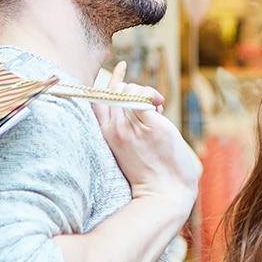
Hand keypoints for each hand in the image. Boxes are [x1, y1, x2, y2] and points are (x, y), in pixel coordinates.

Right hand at [93, 64, 200, 212]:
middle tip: (154, 102)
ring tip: (158, 106)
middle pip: (116, 90)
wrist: (164, 195)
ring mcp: (131, 127)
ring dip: (146, 92)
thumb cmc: (150, 174)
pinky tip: (159, 104)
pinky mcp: (150, 125)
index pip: (98, 98)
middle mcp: (114, 130)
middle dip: (135, 88)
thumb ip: (128, 126)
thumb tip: (148, 102)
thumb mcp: (128, 150)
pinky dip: (152, 95)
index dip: (110, 81)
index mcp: (105, 136)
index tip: (121, 67)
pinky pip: (145, 96)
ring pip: (131, 90)